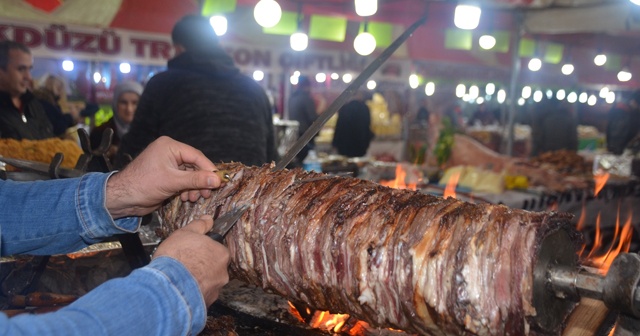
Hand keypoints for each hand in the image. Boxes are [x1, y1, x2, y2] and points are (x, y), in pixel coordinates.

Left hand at [105, 136, 220, 218]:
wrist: (122, 198)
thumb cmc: (142, 184)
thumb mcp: (172, 182)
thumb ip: (196, 180)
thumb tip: (217, 180)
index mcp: (170, 147)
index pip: (196, 156)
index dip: (208, 169)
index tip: (219, 181)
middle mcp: (169, 153)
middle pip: (194, 166)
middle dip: (201, 181)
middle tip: (208, 193)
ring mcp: (167, 165)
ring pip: (190, 175)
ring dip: (194, 188)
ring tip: (194, 198)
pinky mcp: (166, 177)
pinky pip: (183, 181)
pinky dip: (187, 190)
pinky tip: (186, 198)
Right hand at [153, 215, 229, 305]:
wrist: (167, 285)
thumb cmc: (177, 258)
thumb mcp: (185, 233)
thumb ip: (199, 225)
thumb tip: (208, 219)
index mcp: (221, 254)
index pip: (217, 249)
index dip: (204, 249)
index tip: (193, 251)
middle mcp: (223, 272)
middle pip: (214, 266)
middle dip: (202, 265)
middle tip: (186, 264)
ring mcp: (215, 289)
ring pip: (208, 282)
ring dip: (197, 280)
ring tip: (181, 277)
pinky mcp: (206, 303)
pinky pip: (200, 295)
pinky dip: (192, 292)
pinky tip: (181, 289)